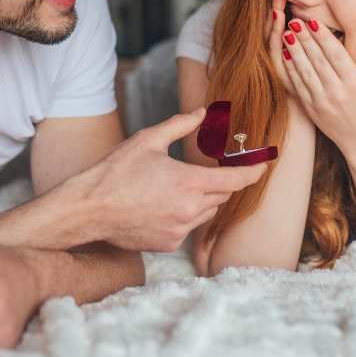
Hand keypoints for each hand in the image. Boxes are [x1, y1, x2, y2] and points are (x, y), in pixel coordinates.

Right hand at [56, 108, 267, 251]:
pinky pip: (187, 228)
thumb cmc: (115, 172)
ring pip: (206, 213)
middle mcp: (190, 209)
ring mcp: (180, 230)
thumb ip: (180, 125)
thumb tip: (203, 113)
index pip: (236, 179)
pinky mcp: (169, 243)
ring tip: (174, 188)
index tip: (265, 164)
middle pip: (222, 196)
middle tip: (202, 171)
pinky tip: (158, 206)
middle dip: (219, 183)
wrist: (89, 208)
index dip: (255, 171)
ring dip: (201, 200)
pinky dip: (182, 216)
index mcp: (189, 182)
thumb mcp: (147, 140)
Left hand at [270, 0, 355, 155]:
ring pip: (305, 71)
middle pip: (317, 60)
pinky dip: (290, 69)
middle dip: (305, 39)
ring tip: (286, 33)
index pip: (336, 55)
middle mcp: (336, 91)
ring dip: (294, 51)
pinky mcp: (311, 107)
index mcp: (355, 84)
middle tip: (293, 21)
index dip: (324, 38)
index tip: (313, 22)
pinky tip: (284, 54)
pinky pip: (298, 84)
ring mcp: (321, 100)